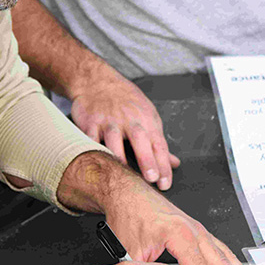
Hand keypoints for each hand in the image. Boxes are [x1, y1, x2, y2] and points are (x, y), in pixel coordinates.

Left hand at [57, 152, 260, 264]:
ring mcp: (196, 228)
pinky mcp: (195, 229)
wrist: (127, 192)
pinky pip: (218, 247)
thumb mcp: (130, 250)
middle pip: (219, 262)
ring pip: (223, 255)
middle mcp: (192, 229)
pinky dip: (231, 262)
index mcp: (178, 233)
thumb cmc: (128, 215)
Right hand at [71, 75, 180, 189]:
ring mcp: (109, 121)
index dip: (163, 165)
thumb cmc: (126, 101)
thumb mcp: (148, 116)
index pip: (159, 145)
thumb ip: (158, 142)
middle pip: (140, 140)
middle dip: (146, 159)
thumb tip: (173, 163)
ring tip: (122, 176)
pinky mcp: (91, 122)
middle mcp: (129, 120)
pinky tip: (95, 163)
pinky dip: (92, 149)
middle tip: (151, 178)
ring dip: (119, 156)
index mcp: (147, 121)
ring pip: (114, 139)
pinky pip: (90, 137)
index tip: (165, 184)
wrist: (98, 81)